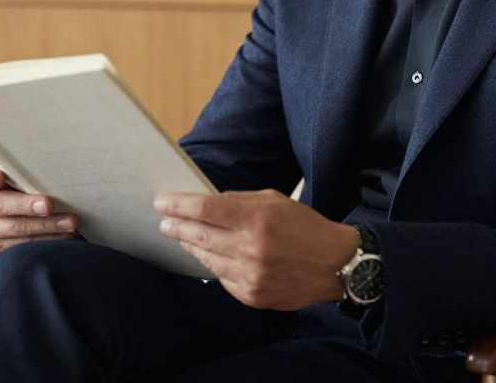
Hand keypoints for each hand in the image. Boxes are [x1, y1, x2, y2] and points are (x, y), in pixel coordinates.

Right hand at [0, 160, 79, 253]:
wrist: (37, 203)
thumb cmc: (34, 177)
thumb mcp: (29, 168)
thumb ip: (32, 164)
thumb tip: (56, 160)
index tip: (0, 176)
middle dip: (25, 205)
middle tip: (48, 205)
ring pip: (14, 228)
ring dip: (45, 226)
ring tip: (70, 222)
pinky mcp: (0, 246)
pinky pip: (23, 247)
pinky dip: (48, 240)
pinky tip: (66, 236)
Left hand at [154, 189, 358, 310]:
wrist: (333, 264)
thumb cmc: (304, 227)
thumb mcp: (274, 200)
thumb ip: (239, 201)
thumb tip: (207, 202)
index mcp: (257, 219)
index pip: (205, 208)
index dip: (179, 204)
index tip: (162, 202)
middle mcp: (251, 248)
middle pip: (200, 234)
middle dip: (177, 225)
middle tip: (163, 220)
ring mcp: (250, 275)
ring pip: (207, 258)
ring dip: (190, 246)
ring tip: (181, 237)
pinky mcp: (252, 295)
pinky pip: (221, 278)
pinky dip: (213, 265)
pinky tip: (208, 255)